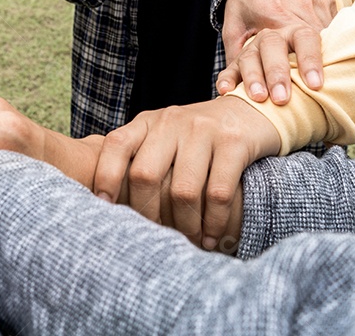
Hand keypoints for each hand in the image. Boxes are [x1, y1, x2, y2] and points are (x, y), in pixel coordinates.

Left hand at [93, 96, 279, 250]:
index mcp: (148, 122)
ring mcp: (203, 130)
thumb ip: (141, 159)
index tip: (103, 206)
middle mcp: (172, 122)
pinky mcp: (234, 142)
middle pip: (145, 175)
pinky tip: (211, 237)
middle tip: (154, 238)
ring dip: (184, 225)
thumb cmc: (199, 136)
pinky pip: (217, 193)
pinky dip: (213, 222)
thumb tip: (109, 204)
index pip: (116, 145)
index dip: (105, 176)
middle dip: (147, 214)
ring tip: (188, 242)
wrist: (252, 112)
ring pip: (182, 191)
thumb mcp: (166, 137)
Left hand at [217, 0, 337, 103]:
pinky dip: (332, 44)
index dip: (281, 69)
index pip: (279, 44)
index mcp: (271, 14)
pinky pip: (334, 26)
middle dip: (310, 65)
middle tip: (312, 90)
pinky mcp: (326, 0)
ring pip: (327, 34)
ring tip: (330, 82)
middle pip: (308, 39)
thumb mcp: (233, 25)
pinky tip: (333, 60)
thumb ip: (235, 55)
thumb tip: (231, 90)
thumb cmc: (244, 0)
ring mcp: (315, 2)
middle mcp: (296, 8)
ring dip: (325, 58)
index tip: (285, 92)